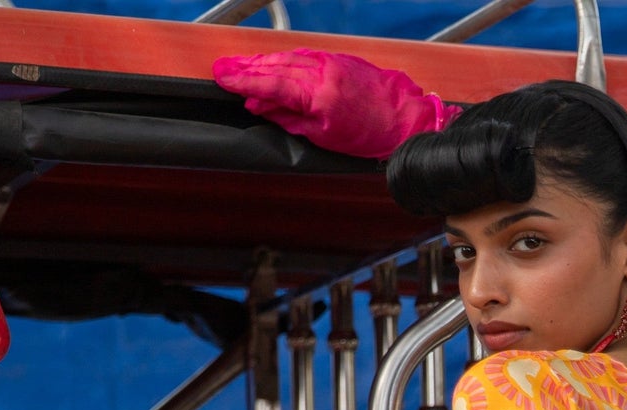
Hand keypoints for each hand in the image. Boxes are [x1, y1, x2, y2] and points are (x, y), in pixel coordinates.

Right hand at [212, 48, 457, 158]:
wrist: (405, 119)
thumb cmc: (369, 135)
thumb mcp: (325, 137)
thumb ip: (290, 119)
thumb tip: (261, 106)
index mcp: (317, 95)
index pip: (271, 84)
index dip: (244, 81)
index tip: (223, 78)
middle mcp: (321, 73)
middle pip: (274, 66)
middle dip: (246, 67)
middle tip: (221, 68)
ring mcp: (329, 62)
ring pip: (287, 58)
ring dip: (261, 62)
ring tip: (239, 66)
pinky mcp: (337, 59)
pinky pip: (302, 56)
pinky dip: (283, 59)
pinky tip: (271, 63)